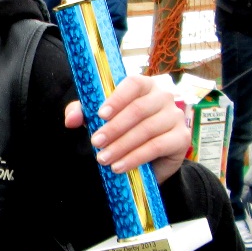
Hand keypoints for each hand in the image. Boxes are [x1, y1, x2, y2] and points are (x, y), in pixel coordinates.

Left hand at [64, 74, 189, 184]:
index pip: (134, 84)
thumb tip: (70, 120)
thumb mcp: (99, 120)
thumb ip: (82, 114)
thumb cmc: (122, 130)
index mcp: (145, 85)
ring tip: (103, 159)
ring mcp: (175, 116)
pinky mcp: (182, 138)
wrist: (148, 158)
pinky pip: (157, 146)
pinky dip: (135, 158)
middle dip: (114, 128)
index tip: (100, 115)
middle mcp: (164, 97)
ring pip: (147, 129)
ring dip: (122, 146)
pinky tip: (119, 167)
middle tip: (95, 143)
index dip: (117, 98)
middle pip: (139, 109)